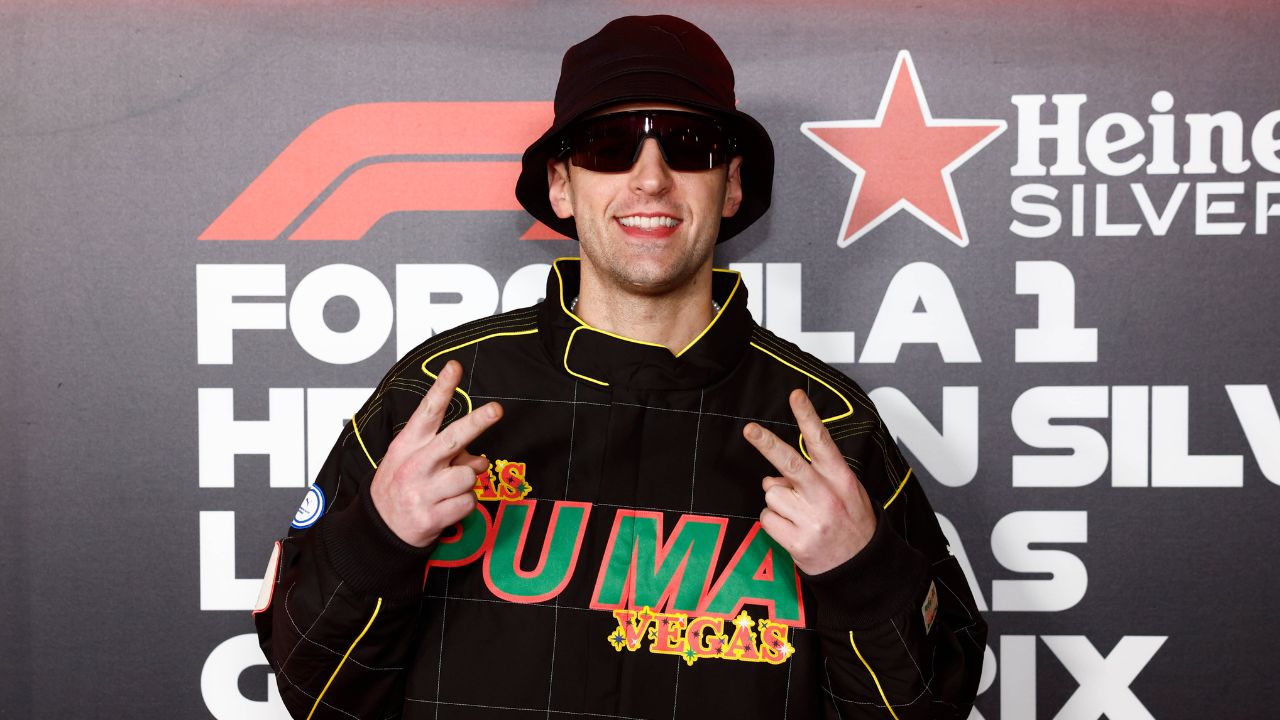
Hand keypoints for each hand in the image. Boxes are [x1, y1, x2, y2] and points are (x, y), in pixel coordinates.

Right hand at [369, 360, 502, 547]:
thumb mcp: (408, 460)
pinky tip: (447, 507)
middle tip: (496, 409)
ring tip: (449, 489)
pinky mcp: (431, 517)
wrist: (378, 530)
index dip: (442, 388)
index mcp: (407, 446)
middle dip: (477, 422)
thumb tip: (478, 458)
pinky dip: (464, 505)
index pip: (427, 412)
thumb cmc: (398, 487)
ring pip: (469, 476)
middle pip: (453, 438)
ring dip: (467, 482)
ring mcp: (422, 492)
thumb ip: (443, 451)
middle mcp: (415, 465)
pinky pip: (468, 503)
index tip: (454, 367)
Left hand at [742, 389, 875, 574]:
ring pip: (772, 494)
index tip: (795, 396)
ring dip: (778, 501)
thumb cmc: (852, 525)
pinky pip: (767, 519)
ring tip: (798, 514)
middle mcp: (826, 497)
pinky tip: (792, 529)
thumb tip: (774, 476)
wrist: (863, 569)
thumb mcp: (846, 492)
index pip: (821, 442)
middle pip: (790, 463)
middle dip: (767, 443)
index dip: (807, 417)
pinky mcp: (798, 542)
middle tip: (750, 430)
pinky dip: (774, 522)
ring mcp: (812, 520)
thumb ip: (814, 477)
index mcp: (841, 479)